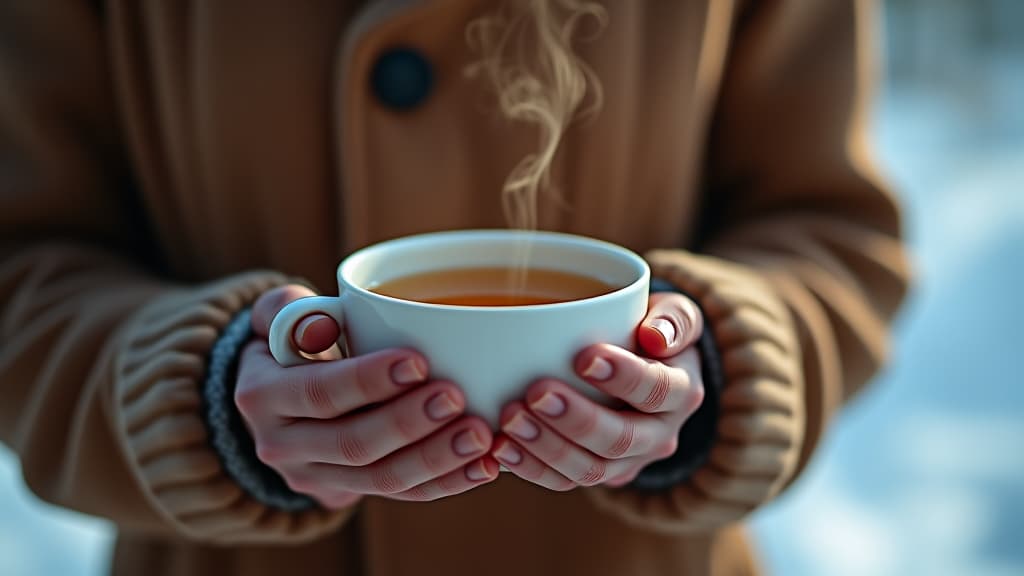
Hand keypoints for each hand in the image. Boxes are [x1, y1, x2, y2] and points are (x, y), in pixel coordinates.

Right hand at [234, 285, 499, 507]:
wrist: (277, 399)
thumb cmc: (292, 341)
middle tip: (455, 397)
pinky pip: (403, 494)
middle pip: (353, 443)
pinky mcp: (350, 491)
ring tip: (480, 434)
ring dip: (435, 459)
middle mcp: (283, 444)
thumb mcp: (276, 315)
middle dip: (408, 424)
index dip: (368, 381)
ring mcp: (317, 476)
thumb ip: (290, 307)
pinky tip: (484, 466)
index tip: (418, 362)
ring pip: (380, 478)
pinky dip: (447, 482)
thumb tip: (322, 325)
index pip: (319, 392)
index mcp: (263, 395)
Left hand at [490, 292, 704, 489]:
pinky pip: (564, 481)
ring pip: (591, 469)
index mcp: (681, 392)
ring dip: (547, 447)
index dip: (623, 377)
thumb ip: (674, 318)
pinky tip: (501, 447)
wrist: (644, 370)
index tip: (583, 358)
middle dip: (577, 419)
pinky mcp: (596, 473)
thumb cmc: (650, 330)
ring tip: (511, 418)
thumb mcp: (673, 314)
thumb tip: (656, 336)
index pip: (657, 390)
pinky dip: (530, 467)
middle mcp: (660, 435)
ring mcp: (628, 461)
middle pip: (622, 439)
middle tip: (537, 392)